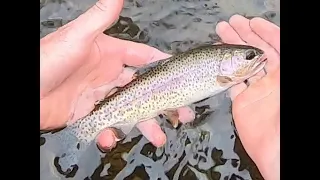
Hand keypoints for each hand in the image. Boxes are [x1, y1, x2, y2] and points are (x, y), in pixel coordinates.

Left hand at [40, 0, 186, 149]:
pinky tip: (111, 137)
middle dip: (162, 101)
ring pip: (130, 111)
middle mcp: (108, 75)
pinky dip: (111, 133)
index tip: (179, 74)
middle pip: (142, 89)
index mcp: (110, 55)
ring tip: (158, 137)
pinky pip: (107, 125)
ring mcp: (100, 96)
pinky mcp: (89, 115)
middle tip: (181, 113)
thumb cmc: (46, 59)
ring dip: (145, 124)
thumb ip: (100, 17)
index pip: (143, 57)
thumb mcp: (77, 37)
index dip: (161, 64)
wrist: (23, 92)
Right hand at [216, 15, 279, 179]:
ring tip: (220, 34)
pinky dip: (224, 70)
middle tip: (229, 24)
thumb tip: (277, 46)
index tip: (250, 22)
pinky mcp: (242, 100)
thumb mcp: (285, 83)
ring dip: (231, 48)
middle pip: (255, 51)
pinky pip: (232, 82)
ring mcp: (256, 88)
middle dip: (243, 35)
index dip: (264, 32)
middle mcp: (270, 77)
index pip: (275, 45)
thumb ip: (281, 64)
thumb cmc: (282, 116)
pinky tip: (217, 60)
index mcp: (283, 72)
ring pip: (241, 63)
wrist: (275, 148)